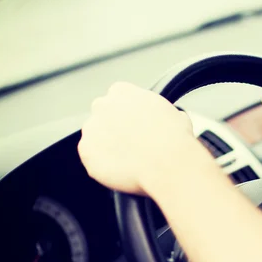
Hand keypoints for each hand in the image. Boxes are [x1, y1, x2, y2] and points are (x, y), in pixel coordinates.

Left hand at [78, 82, 209, 194]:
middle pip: (102, 114)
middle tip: (131, 142)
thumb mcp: (174, 113)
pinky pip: (92, 159)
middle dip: (112, 126)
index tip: (135, 123)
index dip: (127, 112)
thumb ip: (160, 112)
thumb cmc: (174, 138)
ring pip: (95, 137)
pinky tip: (122, 170)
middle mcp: (102, 106)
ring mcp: (91, 129)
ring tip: (129, 159)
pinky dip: (103, 165)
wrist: (167, 162)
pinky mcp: (86, 153)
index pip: (117, 96)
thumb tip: (167, 120)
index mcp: (123, 92)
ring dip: (106, 146)